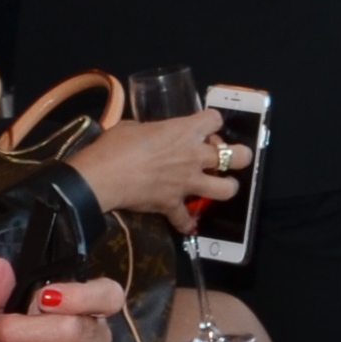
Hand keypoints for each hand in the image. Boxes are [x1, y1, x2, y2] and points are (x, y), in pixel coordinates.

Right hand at [72, 111, 239, 220]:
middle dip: (240, 156)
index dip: (213, 122)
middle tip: (228, 157)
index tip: (205, 128)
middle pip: (237, 155)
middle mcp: (194, 156)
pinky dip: (186, 222)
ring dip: (226, 188)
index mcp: (184, 131)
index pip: (215, 119)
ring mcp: (187, 182)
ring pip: (226, 189)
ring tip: (219, 186)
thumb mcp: (134, 126)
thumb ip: (153, 130)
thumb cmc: (115, 145)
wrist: (100, 177)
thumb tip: (152, 135)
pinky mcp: (173, 204)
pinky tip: (186, 223)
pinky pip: (186, 219)